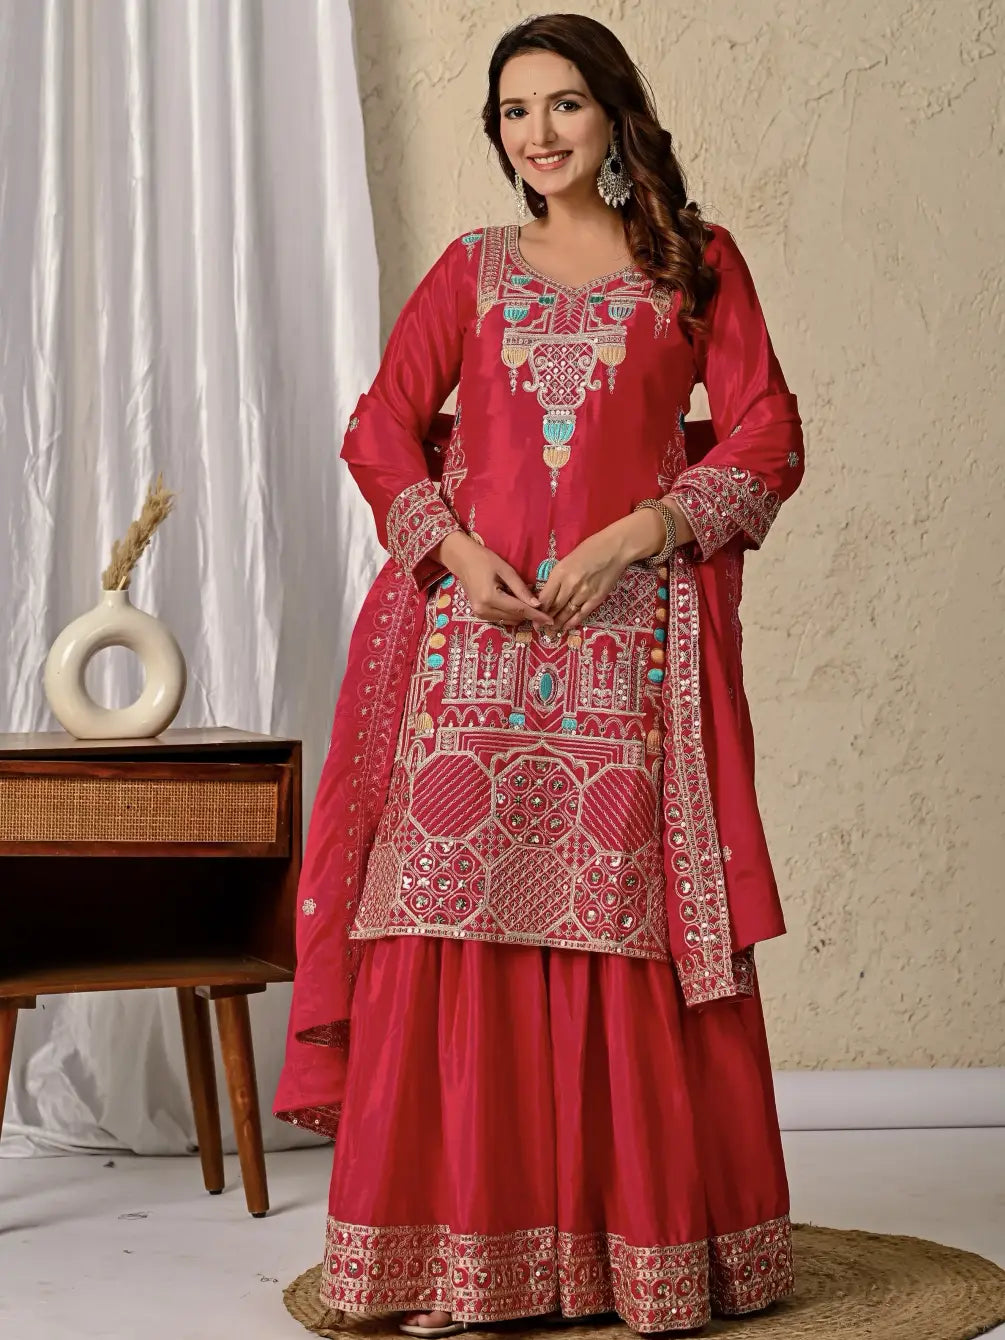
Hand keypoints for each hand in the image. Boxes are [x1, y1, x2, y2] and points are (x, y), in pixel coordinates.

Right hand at [437, 532, 553, 627]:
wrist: (462, 560)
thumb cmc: (484, 560)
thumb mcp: (506, 570)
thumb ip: (521, 589)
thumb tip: (537, 604)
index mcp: (490, 598)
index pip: (519, 610)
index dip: (536, 615)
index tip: (550, 620)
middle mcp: (484, 610)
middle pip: (515, 617)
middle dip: (529, 613)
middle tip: (538, 602)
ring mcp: (480, 614)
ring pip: (509, 620)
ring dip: (520, 613)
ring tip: (524, 598)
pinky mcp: (479, 615)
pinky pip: (501, 618)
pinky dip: (511, 612)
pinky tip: (513, 600)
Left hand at [535, 526, 634, 630]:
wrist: (615, 548)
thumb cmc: (590, 549)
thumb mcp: (566, 560)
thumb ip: (557, 577)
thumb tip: (547, 594)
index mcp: (560, 573)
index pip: (545, 597)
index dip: (538, 610)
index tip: (533, 617)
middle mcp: (570, 585)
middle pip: (554, 607)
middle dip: (546, 620)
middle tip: (540, 629)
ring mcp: (584, 593)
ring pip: (567, 613)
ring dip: (558, 623)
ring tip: (552, 631)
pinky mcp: (596, 598)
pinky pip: (582, 613)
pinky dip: (573, 621)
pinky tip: (567, 627)